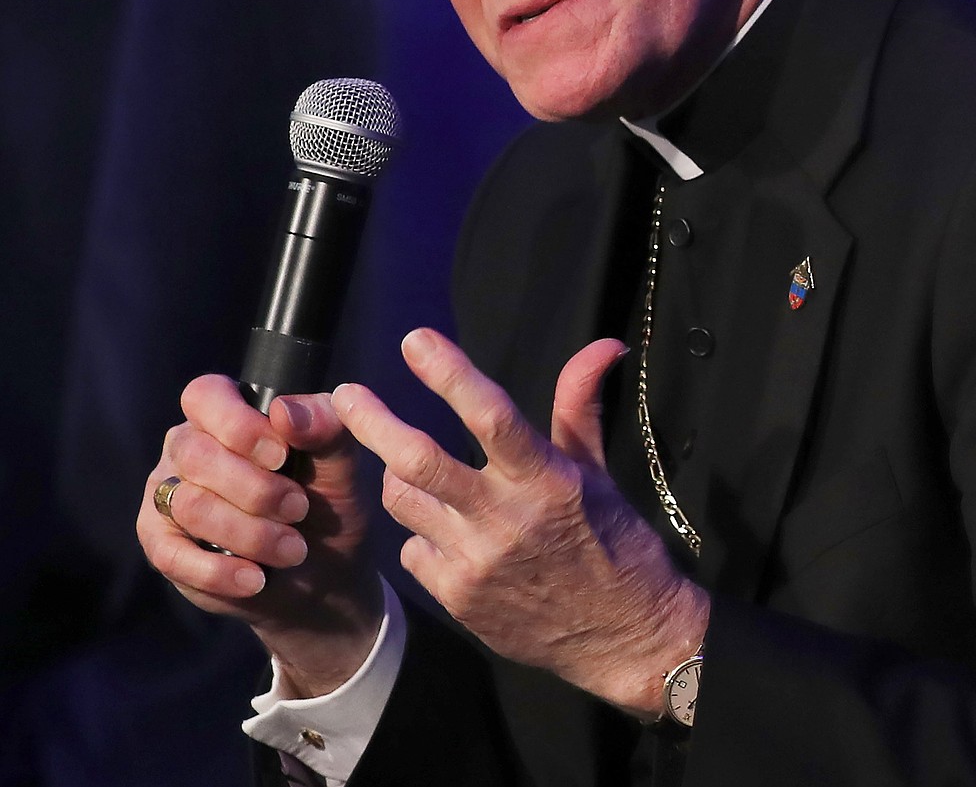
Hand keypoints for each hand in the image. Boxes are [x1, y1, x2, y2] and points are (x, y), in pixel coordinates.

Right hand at [136, 375, 381, 695]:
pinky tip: (255, 579)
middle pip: (198, 455)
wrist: (323, 570)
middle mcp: (187, 446)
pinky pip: (172, 555)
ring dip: (249, 533)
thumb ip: (324, 426)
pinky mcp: (161, 543)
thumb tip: (286, 411)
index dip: (238, 425)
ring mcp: (168, 494)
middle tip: (300, 510)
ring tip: (292, 550)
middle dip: (256, 490)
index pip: (206, 396)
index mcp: (226, 410)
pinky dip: (219, 571)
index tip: (282, 456)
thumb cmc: (327, 500)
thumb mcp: (340, 462)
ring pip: (189, 505)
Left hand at [331, 328, 708, 717]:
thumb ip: (579, 405)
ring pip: (405, 501)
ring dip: (397, 474)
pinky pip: (412, 550)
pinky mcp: (458, 599)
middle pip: (420, 462)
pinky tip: (444, 529)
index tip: (416, 340)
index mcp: (546, 480)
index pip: (490, 416)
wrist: (626, 639)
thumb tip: (605, 343)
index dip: (450, 374)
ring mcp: (476, 564)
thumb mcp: (599, 471)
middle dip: (374, 423)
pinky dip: (420, 531)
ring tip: (405, 463)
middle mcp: (506, 520)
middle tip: (344, 395)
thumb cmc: (614, 543)